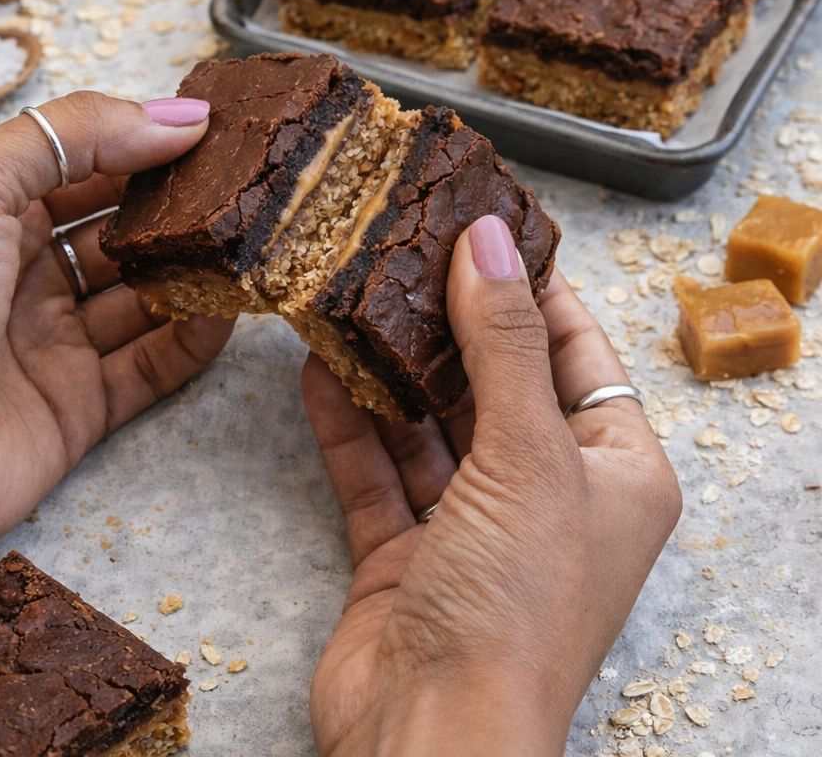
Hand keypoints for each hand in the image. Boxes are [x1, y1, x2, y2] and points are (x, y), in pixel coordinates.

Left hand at [0, 92, 232, 582]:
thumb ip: (74, 135)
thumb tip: (180, 115)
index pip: (85, 172)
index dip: (143, 150)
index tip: (213, 133)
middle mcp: (30, 280)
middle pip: (122, 237)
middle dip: (178, 214)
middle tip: (247, 191)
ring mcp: (58, 347)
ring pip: (145, 302)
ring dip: (194, 275)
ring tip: (253, 246)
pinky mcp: (82, 409)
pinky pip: (151, 368)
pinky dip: (192, 343)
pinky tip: (229, 312)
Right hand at [304, 215, 681, 756]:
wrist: (430, 740)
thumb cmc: (516, 604)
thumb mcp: (526, 453)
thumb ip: (503, 341)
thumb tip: (490, 237)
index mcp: (613, 473)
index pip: (577, 354)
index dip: (536, 288)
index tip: (486, 227)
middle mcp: (546, 496)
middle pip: (496, 384)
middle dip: (450, 322)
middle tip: (404, 251)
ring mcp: (471, 526)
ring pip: (428, 425)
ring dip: (390, 371)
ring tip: (353, 296)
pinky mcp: (405, 553)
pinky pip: (376, 470)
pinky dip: (350, 424)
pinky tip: (319, 370)